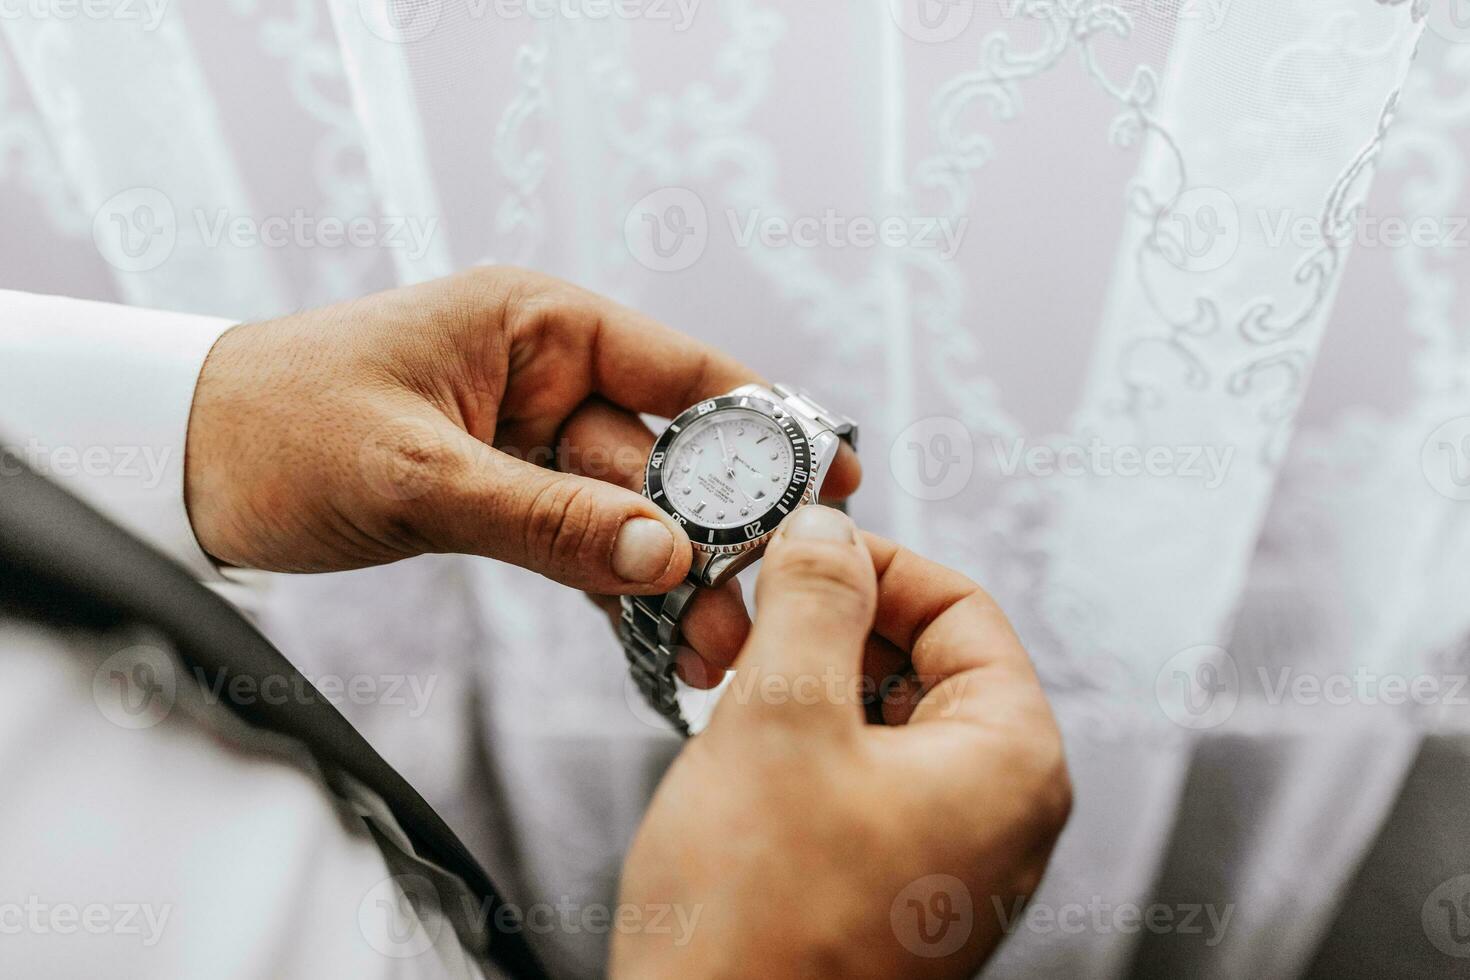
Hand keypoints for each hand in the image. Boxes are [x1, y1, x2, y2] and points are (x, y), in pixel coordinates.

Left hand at [183, 267, 859, 677]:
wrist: (177, 463)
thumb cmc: (278, 427)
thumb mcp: (418, 473)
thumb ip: (548, 518)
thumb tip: (669, 558)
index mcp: (534, 323)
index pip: (678, 367)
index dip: (762, 423)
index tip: (832, 477)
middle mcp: (545, 373)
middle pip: (664, 454)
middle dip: (714, 533)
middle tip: (764, 606)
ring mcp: (529, 438)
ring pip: (628, 509)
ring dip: (673, 576)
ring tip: (722, 646)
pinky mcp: (504, 494)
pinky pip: (581, 540)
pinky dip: (616, 587)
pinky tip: (661, 639)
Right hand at [611, 507, 1070, 978]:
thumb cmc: (759, 928)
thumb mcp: (781, 718)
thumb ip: (813, 600)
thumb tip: (827, 529)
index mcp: (1011, 762)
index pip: (962, 607)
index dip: (872, 562)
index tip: (794, 548)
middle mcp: (997, 811)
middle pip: (923, 658)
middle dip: (827, 620)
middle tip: (742, 611)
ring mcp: (944, 855)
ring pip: (881, 715)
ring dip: (802, 677)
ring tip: (725, 676)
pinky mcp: (888, 886)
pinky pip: (855, 776)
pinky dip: (797, 739)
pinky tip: (735, 742)